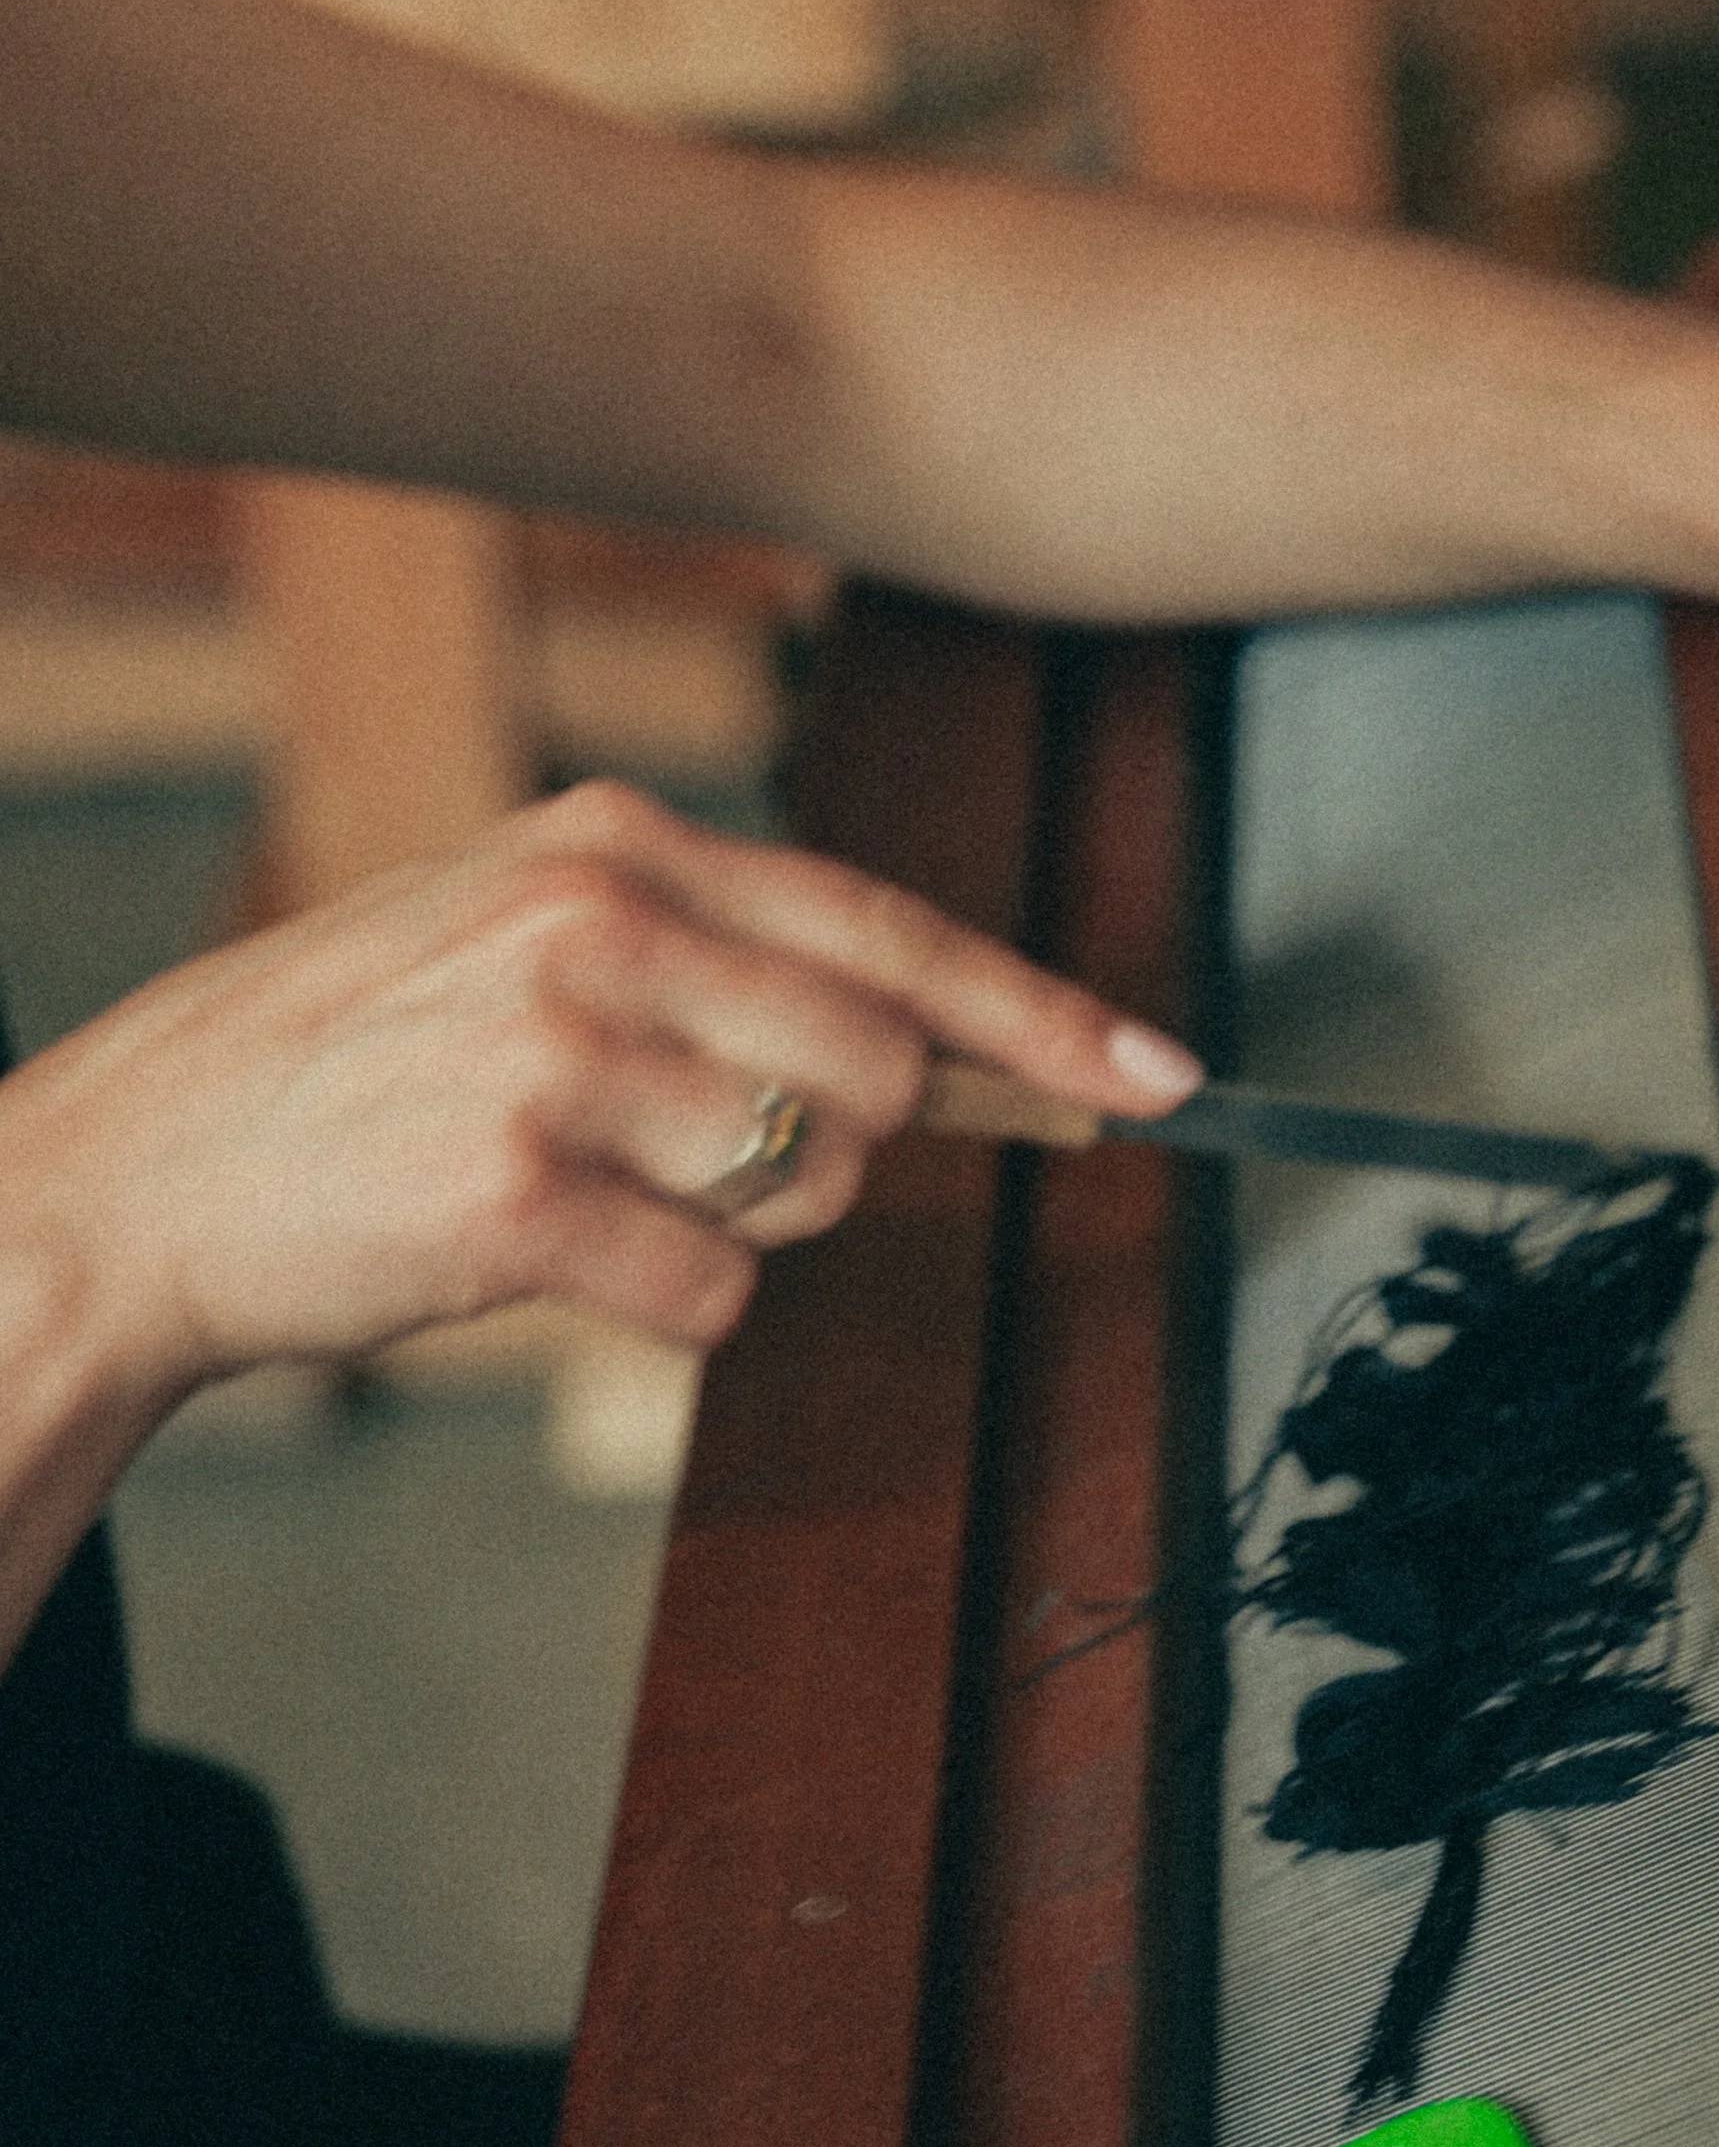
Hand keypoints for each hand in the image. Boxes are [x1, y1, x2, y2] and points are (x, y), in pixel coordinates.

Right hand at [1, 779, 1201, 1414]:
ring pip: (807, 1189)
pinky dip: (659, 1304)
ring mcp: (556, 1052)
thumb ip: (719, 962)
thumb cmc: (345, 1067)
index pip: (892, 929)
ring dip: (729, 1227)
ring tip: (581, 1188)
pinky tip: (540, 1256)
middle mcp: (596, 922)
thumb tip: (947, 1050)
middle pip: (884, 1075)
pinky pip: (713, 1295)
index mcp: (610, 842)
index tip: (1160, 1076)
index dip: (1044, 1013)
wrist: (129, 1177)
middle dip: (834, 1149)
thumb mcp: (519, 937)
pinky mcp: (517, 1191)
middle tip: (686, 1155)